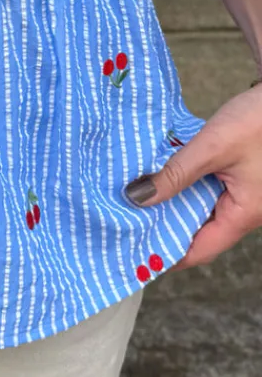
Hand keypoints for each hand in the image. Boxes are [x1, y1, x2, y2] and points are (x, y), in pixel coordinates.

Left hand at [124, 84, 261, 267]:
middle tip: (128, 221)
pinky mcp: (238, 177)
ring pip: (202, 210)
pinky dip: (185, 187)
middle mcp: (244, 212)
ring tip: (137, 200)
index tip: (135, 250)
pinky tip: (161, 177)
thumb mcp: (212, 148)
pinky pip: (207, 191)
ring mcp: (242, 195)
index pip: (200, 251)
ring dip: (173, 205)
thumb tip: (138, 197)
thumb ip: (176, 173)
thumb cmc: (257, 122)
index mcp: (243, 215)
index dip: (168, 255)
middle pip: (200, 233)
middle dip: (165, 228)